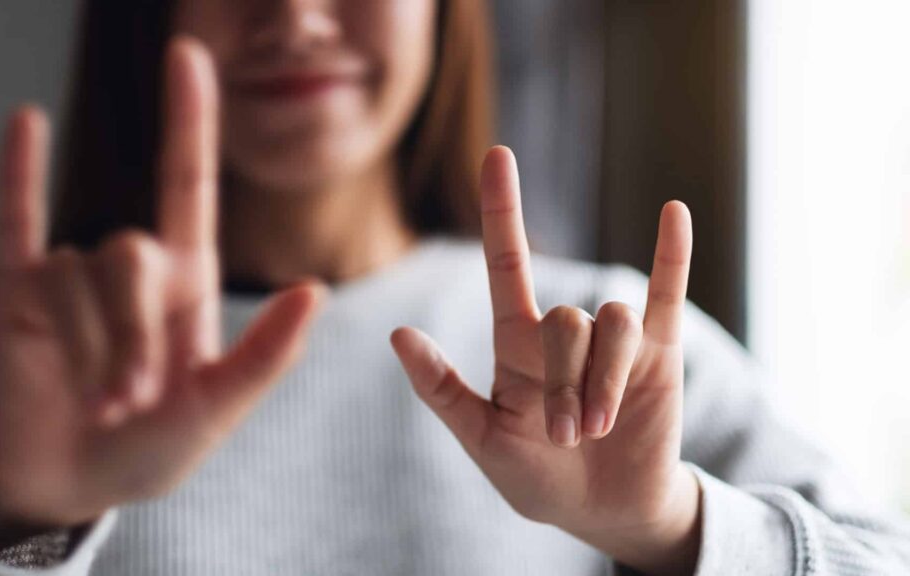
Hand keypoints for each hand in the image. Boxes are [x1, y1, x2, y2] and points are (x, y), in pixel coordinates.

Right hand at [0, 38, 323, 548]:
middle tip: (127, 402)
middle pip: (132, 255)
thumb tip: (315, 292)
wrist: (69, 486)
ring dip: (91, 348)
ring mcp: (72, 275)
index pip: (186, 184)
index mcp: (184, 283)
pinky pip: (16, 221)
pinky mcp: (16, 290)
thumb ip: (266, 357)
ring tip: (94, 400)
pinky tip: (25, 122)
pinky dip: (18, 175)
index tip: (188, 57)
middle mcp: (130, 269)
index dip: (189, 121)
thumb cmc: (149, 451)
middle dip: (130, 335)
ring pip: (82, 275)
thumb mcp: (217, 410)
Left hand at [391, 147, 699, 574]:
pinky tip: (673, 212)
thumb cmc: (535, 476)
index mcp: (517, 342)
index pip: (506, 260)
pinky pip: (666, 292)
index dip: (501, 208)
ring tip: (595, 429)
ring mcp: (613, 337)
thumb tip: (397, 334)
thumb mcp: (480, 437)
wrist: (600, 510)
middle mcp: (565, 330)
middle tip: (564, 435)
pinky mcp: (658, 351)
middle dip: (562, 384)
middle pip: (564, 317)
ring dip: (600, 383)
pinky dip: (671, 254)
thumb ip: (440, 389)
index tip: (497, 154)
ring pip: (610, 322)